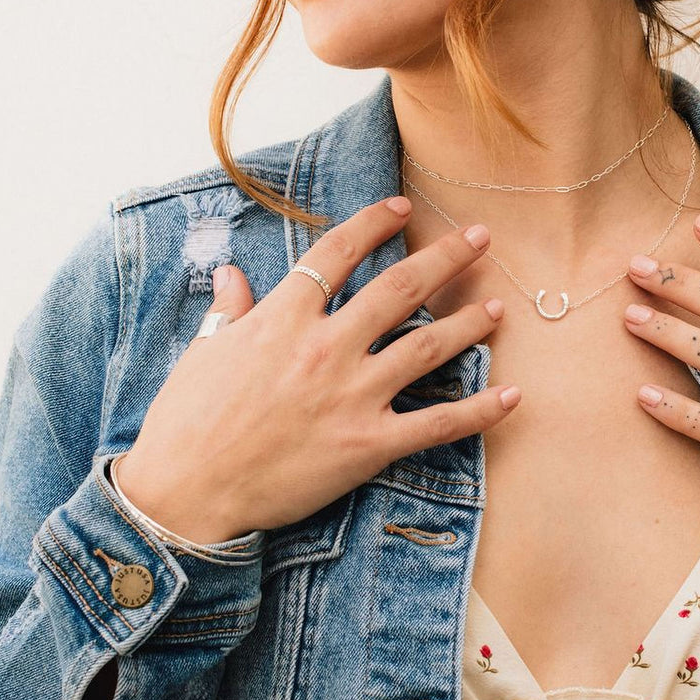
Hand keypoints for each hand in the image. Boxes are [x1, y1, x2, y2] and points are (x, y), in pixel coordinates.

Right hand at [115, 198, 519, 541]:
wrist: (187, 491)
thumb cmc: (187, 421)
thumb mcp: (204, 351)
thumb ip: (231, 310)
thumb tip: (231, 275)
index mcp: (284, 316)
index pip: (338, 252)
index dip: (373, 224)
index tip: (401, 207)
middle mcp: (327, 346)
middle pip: (399, 288)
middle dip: (445, 258)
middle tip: (480, 238)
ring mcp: (352, 395)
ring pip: (427, 346)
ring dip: (469, 324)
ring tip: (497, 308)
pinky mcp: (368, 444)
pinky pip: (437, 424)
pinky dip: (480, 411)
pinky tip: (513, 397)